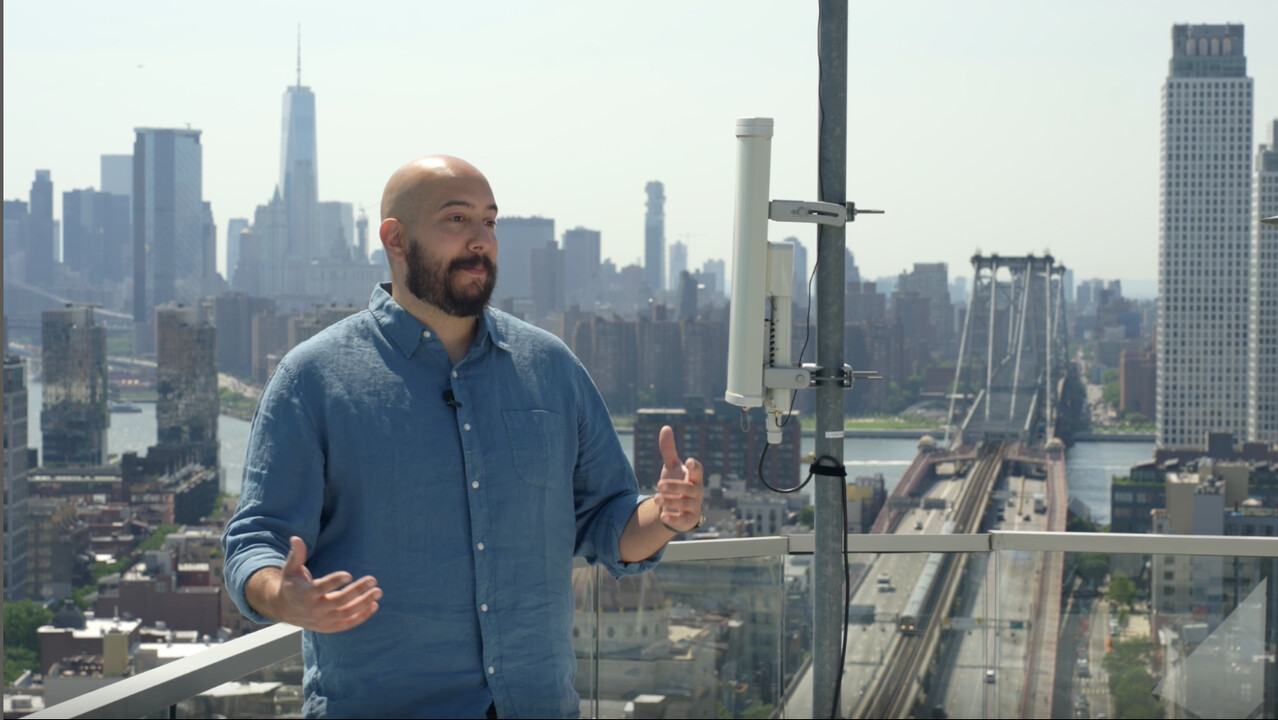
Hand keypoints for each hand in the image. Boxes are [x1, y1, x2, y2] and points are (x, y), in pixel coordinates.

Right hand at [261, 537, 381, 632]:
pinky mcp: (329, 627)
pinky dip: (362, 616)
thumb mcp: (291, 568)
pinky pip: (348, 624)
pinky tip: (374, 605)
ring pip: (346, 613)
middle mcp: (314, 609)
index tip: (349, 574)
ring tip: (378, 592)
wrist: (284, 609)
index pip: (321, 588)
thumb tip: (296, 538)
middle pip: (339, 601)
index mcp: (305, 593)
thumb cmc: (292, 584)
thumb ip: (297, 554)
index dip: (334, 581)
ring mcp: (322, 620)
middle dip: (357, 590)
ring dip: (364, 603)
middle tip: (373, 579)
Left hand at [652, 425, 703, 532]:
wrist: (677, 508)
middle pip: (689, 488)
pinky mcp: (689, 520)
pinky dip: (674, 519)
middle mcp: (696, 492)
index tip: (689, 461)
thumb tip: (666, 427)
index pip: (698, 471)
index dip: (694, 467)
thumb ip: (669, 450)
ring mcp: (694, 506)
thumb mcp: (672, 467)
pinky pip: (684, 521)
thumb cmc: (676, 484)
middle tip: (658, 484)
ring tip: (656, 498)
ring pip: (686, 504)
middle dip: (675, 486)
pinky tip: (662, 516)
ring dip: (671, 501)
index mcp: (693, 477)